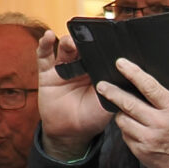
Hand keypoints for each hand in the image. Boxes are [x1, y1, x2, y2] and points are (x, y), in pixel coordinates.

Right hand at [36, 29, 111, 157]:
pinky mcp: (47, 72)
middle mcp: (81, 66)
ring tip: (71, 43)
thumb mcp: (108, 102)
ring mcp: (64, 68)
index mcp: (98, 70)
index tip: (106, 37)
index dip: (101, 45)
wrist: (71, 132)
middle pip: (82, 47)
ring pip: (65, 48)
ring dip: (68, 41)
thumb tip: (124, 72)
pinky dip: (44, 44)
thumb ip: (114, 87)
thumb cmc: (92, 117)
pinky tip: (48, 36)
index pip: (99, 52)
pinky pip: (44, 55)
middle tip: (88, 40)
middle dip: (84, 41)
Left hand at [103, 60, 168, 167]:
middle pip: (128, 103)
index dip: (132, 73)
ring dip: (122, 115)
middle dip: (112, 92)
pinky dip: (128, 132)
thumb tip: (151, 88)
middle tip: (103, 86)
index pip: (149, 86)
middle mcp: (160, 123)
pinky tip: (137, 131)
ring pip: (123, 121)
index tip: (121, 64)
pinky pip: (126, 137)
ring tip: (127, 114)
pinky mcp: (142, 152)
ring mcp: (149, 139)